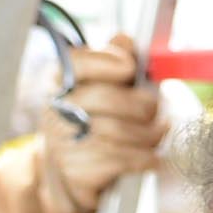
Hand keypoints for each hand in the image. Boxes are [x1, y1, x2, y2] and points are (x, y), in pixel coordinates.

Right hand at [38, 35, 164, 212]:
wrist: (73, 173)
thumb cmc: (95, 123)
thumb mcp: (103, 88)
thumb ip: (114, 61)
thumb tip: (124, 39)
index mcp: (60, 81)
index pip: (80, 61)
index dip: (109, 62)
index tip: (131, 68)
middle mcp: (55, 109)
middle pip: (107, 98)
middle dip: (142, 105)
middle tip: (158, 112)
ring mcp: (61, 141)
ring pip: (117, 131)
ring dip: (148, 135)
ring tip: (158, 134)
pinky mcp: (74, 170)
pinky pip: (118, 159)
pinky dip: (143, 158)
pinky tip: (152, 157)